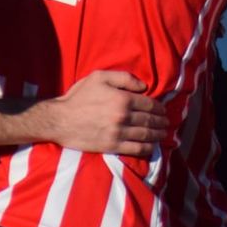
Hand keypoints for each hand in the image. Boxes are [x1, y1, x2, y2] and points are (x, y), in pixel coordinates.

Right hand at [30, 70, 170, 157]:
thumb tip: (143, 86)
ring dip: (158, 135)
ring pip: (146, 135)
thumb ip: (124, 78)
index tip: (163, 110)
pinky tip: (152, 146)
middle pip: (150, 120)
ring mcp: (118, 133)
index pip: (149, 104)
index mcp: (122, 99)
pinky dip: (148, 148)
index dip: (160, 108)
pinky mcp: (112, 146)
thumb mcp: (99, 77)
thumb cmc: (79, 96)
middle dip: (162, 122)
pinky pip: (136, 149)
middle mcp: (123, 117)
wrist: (59, 120)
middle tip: (167, 123)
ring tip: (163, 134)